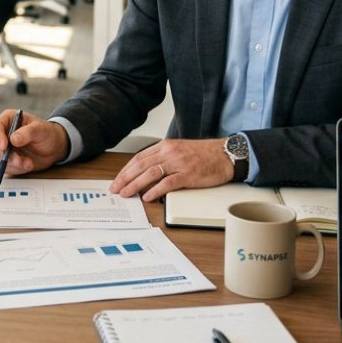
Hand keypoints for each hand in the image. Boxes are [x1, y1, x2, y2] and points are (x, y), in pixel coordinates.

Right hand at [0, 111, 70, 174]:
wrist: (54, 148)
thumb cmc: (47, 133)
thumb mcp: (40, 129)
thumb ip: (27, 132)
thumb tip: (13, 139)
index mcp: (9, 119)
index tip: (4, 146)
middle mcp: (4, 133)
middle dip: (5, 154)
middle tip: (18, 160)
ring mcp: (6, 147)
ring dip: (12, 163)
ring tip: (27, 163)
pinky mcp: (9, 159)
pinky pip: (6, 167)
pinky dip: (16, 169)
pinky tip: (28, 165)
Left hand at [109, 138, 234, 202]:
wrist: (225, 154)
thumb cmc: (204, 154)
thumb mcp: (179, 149)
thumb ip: (163, 157)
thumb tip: (146, 171)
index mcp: (165, 146)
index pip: (139, 157)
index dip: (126, 169)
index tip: (118, 179)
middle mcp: (169, 152)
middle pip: (141, 165)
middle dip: (125, 178)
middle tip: (116, 188)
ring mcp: (178, 163)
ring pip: (150, 173)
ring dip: (135, 185)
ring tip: (126, 193)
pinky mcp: (188, 174)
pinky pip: (168, 183)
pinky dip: (156, 191)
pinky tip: (148, 197)